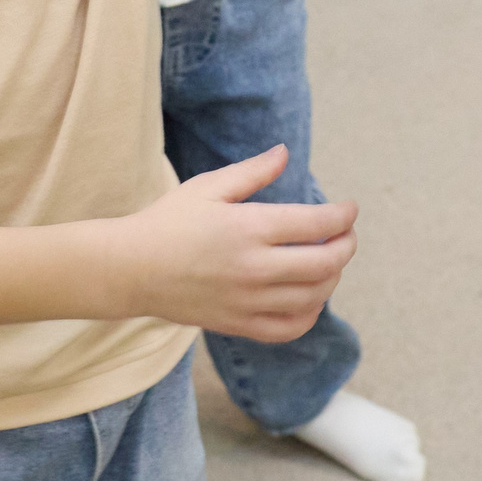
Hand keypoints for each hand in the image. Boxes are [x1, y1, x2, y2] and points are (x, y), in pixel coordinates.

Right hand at [116, 145, 357, 342]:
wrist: (132, 269)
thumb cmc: (169, 222)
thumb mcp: (209, 187)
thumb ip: (253, 172)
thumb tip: (285, 152)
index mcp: (248, 228)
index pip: (316, 224)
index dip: (343, 216)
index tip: (349, 209)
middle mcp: (253, 268)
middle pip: (324, 263)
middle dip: (346, 246)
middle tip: (347, 234)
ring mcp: (247, 301)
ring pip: (313, 297)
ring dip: (332, 278)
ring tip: (330, 261)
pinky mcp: (238, 324)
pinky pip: (289, 328)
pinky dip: (310, 315)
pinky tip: (311, 297)